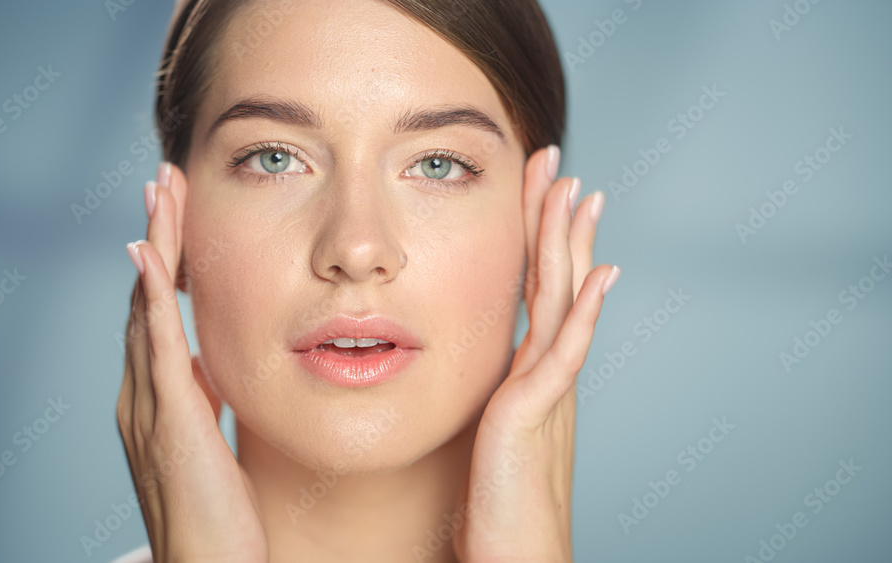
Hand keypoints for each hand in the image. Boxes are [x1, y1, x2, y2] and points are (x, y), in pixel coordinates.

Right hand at [116, 163, 268, 561]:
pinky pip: (156, 348)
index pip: (158, 311)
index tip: (176, 210)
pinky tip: (149, 257)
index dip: (166, 258)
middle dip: (156, 235)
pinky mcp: (168, 422)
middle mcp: (143, 393)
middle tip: (163, 178)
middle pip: (145, 296)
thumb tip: (214, 361)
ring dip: (153, 247)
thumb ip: (206, 398)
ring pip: (145, 309)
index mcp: (158, 396)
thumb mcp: (213, 439)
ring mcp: (149, 406)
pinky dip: (150, 299)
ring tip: (159, 193)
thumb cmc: (220, 513)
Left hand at [452, 147, 617, 561]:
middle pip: (554, 283)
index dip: (536, 240)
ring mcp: (547, 393)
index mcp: (529, 375)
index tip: (535, 192)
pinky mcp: (537, 416)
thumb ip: (488, 398)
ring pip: (562, 304)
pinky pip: (564, 355)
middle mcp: (545, 376)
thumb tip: (473, 372)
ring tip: (579, 193)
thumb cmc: (493, 511)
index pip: (534, 291)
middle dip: (554, 222)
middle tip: (559, 165)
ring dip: (570, 247)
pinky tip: (598, 275)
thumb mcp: (487, 436)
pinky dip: (584, 313)